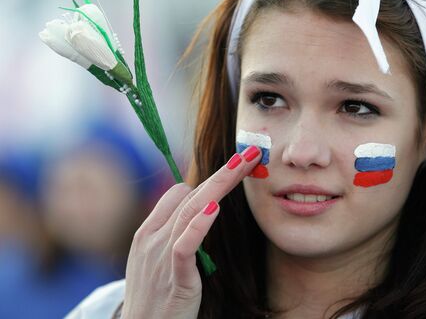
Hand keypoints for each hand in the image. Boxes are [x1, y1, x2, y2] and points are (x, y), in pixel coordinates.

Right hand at [121, 146, 261, 318]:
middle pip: (191, 194)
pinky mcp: (173, 278)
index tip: (238, 168)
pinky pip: (184, 245)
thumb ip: (177, 236)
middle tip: (249, 154)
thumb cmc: (156, 297)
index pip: (178, 192)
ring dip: (220, 184)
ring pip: (190, 210)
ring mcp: (160, 256)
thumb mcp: (160, 261)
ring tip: (242, 165)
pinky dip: (198, 225)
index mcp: (148, 232)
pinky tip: (213, 209)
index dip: (210, 179)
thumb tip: (202, 212)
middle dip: (223, 172)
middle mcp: (152, 237)